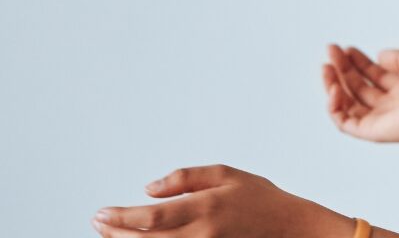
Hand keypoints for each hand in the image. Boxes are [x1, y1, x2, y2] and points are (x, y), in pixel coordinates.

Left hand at [91, 163, 317, 236]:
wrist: (292, 228)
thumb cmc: (262, 199)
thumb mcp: (228, 175)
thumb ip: (187, 177)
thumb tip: (149, 188)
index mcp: (206, 207)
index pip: (151, 216)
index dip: (120, 217)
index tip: (101, 213)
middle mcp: (203, 234)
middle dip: (115, 233)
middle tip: (98, 223)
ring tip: (110, 235)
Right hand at [324, 43, 398, 144]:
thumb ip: (397, 55)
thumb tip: (380, 56)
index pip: (374, 73)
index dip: (359, 60)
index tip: (346, 48)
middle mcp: (391, 104)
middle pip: (358, 85)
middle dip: (343, 67)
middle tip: (331, 50)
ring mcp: (379, 118)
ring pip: (347, 103)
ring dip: (333, 84)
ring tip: (326, 67)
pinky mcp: (369, 132)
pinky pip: (343, 122)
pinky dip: (334, 106)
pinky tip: (335, 88)